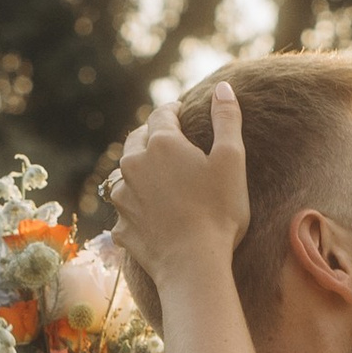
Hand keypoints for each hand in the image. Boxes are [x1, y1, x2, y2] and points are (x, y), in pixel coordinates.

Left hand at [108, 79, 249, 282]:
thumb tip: (223, 87)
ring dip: (139, 171)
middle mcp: (133, 164)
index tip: (181, 111)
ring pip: (126, 173)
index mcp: (161, 143)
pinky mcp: (120, 225)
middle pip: (137, 139)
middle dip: (151, 136)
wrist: (193, 265)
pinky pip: (125, 208)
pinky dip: (135, 205)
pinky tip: (149, 212)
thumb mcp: (232, 160)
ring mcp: (122, 197)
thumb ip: (227, 119)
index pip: (163, 114)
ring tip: (157, 177)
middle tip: (167, 140)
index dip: (174, 110)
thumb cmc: (219, 211)